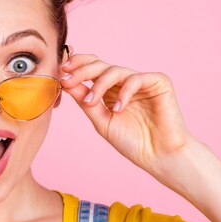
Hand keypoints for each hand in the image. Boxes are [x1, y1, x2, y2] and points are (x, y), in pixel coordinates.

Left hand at [60, 53, 194, 178]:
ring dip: (99, 85)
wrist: (159, 156)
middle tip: (68, 80)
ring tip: (91, 102)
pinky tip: (117, 109)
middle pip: (100, 65)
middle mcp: (124, 82)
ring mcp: (142, 81)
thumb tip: (65, 82)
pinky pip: (136, 79)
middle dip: (81, 70)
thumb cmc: (133, 142)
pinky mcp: (159, 82)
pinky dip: (123, 92)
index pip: (92, 68)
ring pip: (115, 70)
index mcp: (110, 89)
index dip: (76, 66)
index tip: (61, 73)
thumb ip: (85, 101)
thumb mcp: (101, 120)